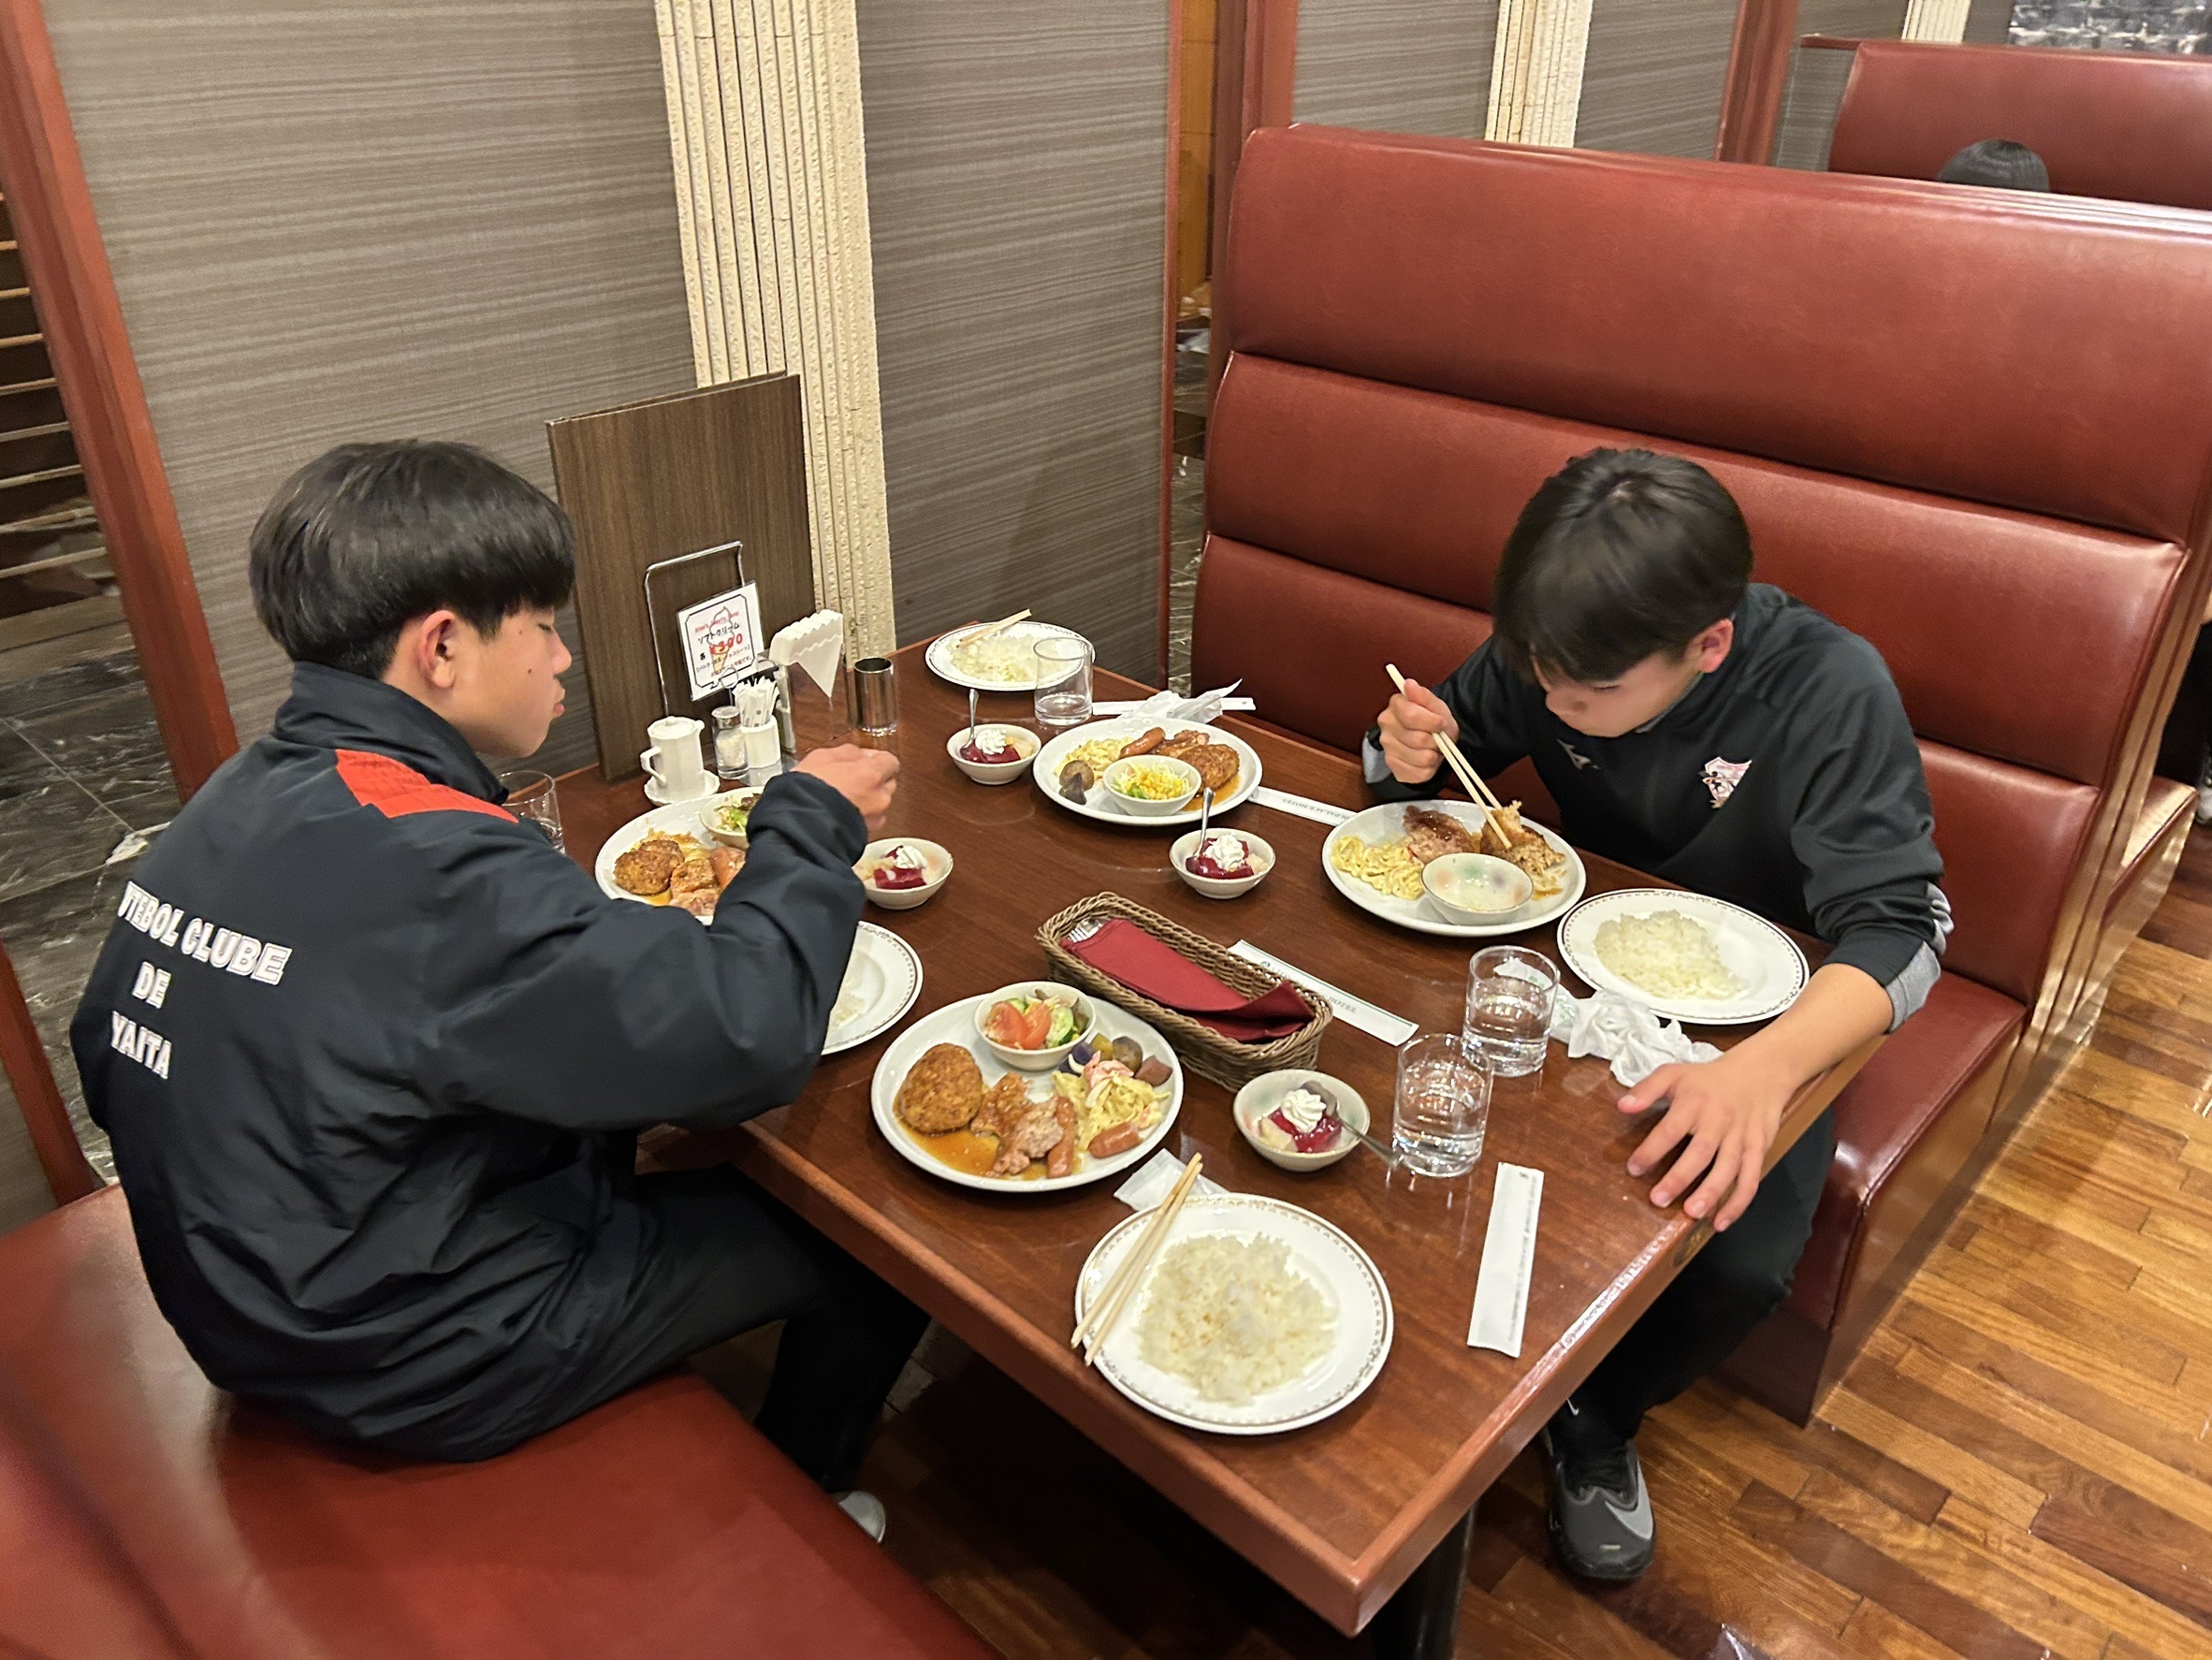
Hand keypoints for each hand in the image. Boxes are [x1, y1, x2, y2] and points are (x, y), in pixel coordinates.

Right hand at [796, 744, 899, 831]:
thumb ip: (848, 753)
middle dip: (873, 782)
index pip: (890, 761)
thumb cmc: (809, 792)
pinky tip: (841, 815)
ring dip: (867, 802)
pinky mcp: (866, 835)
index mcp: (872, 773)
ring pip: (878, 806)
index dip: (876, 760)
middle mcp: (879, 797)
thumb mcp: (822, 757)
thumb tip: (857, 754)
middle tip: (851, 780)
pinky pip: (868, 823)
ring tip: (843, 800)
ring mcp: (874, 819)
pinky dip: (859, 819)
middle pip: (887, 784)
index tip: (864, 760)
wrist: (803, 827)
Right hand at [1377, 678, 1458, 784]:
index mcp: (1395, 706)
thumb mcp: (1435, 705)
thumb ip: (1423, 696)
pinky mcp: (1395, 768)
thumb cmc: (1434, 720)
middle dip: (1435, 740)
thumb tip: (1408, 684)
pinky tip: (1427, 760)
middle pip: (1417, 739)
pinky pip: (1420, 773)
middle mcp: (1386, 727)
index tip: (1441, 722)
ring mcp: (1388, 749)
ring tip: (1433, 748)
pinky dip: (1430, 768)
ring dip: (1434, 755)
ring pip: (1421, 759)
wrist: (1433, 740)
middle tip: (1438, 737)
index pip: (1411, 716)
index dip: (1432, 722)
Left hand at [1617, 1050, 1789, 1230]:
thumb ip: (1647, 1089)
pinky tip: (1721, 1222)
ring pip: (1729, 1168)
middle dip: (1680, 1177)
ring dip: (1711, 1193)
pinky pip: (1751, 1178)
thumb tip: (1622, 1106)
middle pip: (1701, 1151)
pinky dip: (1738, 1203)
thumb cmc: (1708, 1079)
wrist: (1760, 1072)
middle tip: (1658, 1199)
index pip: (1671, 1128)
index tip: (1634, 1168)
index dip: (1652, 1149)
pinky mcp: (1759, 1148)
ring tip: (1691, 1213)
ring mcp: (1741, 1136)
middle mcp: (1719, 1119)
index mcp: (1695, 1101)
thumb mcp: (1674, 1074)